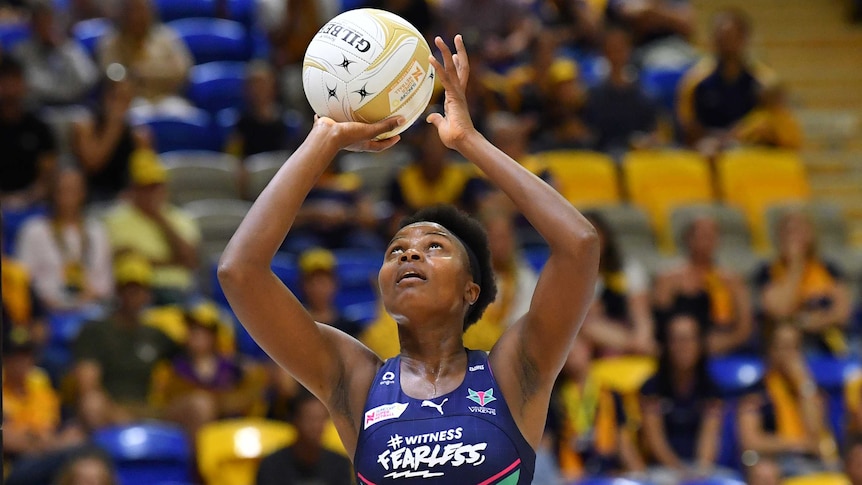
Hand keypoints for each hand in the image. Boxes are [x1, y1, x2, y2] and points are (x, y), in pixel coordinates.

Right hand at [312, 115, 402, 151]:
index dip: (389, 142)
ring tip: (362, 111)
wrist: (326, 135)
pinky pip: (337, 117)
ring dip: (357, 121)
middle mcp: (353, 140)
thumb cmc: (348, 135)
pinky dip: (338, 111)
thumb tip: (402, 121)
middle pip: (367, 137)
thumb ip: (384, 126)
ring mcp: (342, 133)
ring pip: (352, 127)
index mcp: (363, 144)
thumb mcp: (369, 131)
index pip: (379, 146)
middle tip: (383, 124)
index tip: (397, 137)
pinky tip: (338, 102)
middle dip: (375, 132)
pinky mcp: (333, 125)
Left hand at [426, 35, 477, 149]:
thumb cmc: (455, 137)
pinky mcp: (454, 97)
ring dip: (446, 52)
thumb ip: (437, 120)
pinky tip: (431, 58)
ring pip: (453, 68)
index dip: (456, 64)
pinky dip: (438, 68)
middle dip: (457, 50)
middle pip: (460, 66)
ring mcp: (458, 93)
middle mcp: (459, 92)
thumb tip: (430, 117)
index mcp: (456, 98)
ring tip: (439, 39)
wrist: (463, 142)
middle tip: (456, 36)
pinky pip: (445, 79)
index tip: (453, 54)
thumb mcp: (442, 126)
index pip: (457, 76)